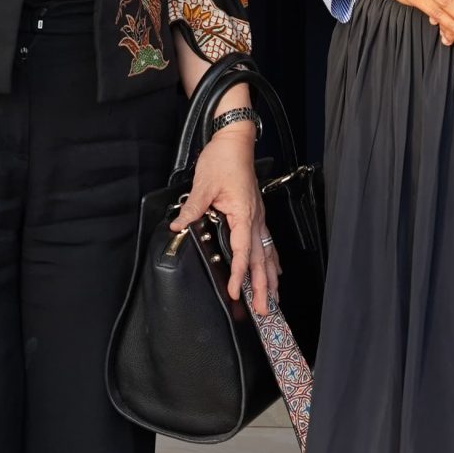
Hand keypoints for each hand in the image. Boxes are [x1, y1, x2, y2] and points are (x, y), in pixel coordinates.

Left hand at [172, 120, 276, 314]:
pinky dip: (271, 260)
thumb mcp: (203, 184)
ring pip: (267, 253)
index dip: (239, 274)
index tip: (236, 293)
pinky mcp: (256, 213)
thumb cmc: (222, 159)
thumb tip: (178, 226)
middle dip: (264, 287)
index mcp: (243, 214)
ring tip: (274, 299)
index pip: (242, 252)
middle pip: (260, 259)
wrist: (236, 141)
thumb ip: (193, 208)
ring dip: (270, 278)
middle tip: (266, 311)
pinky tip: (275, 270)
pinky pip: (267, 242)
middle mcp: (255, 219)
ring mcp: (258, 217)